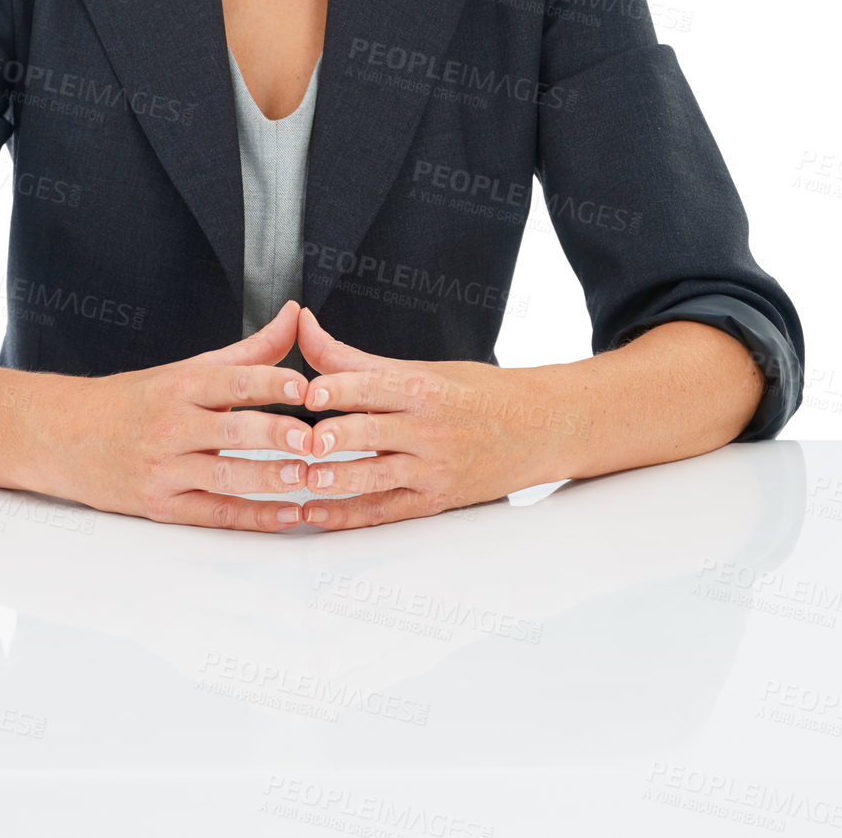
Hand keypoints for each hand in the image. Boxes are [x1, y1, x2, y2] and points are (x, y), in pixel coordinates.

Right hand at [24, 300, 314, 530]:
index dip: (268, 380)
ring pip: (224, 476)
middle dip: (274, 435)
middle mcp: (171, 425)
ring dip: (268, 479)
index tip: (303, 384)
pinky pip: (213, 514)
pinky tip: (286, 515)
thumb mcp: (187, 369)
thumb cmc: (133, 400)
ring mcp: (163, 469)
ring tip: (308, 478)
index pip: (230, 379)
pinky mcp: (160, 505)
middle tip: (314, 438)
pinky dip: (253, 516)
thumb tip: (296, 315)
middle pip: (230, 429)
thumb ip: (249, 351)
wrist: (63, 436)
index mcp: (179, 385)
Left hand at [291, 306, 556, 529]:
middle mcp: (428, 428)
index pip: (376, 386)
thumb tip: (302, 324)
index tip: (309, 391)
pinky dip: (349, 516)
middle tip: (302, 442)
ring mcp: (433, 468)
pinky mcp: (434, 500)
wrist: (539, 428)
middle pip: (375, 432)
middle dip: (339, 438)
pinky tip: (317, 513)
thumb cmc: (475, 392)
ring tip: (305, 483)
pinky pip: (386, 511)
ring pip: (379, 477)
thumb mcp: (420, 369)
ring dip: (340, 482)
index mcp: (423, 388)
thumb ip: (352, 357)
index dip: (341, 388)